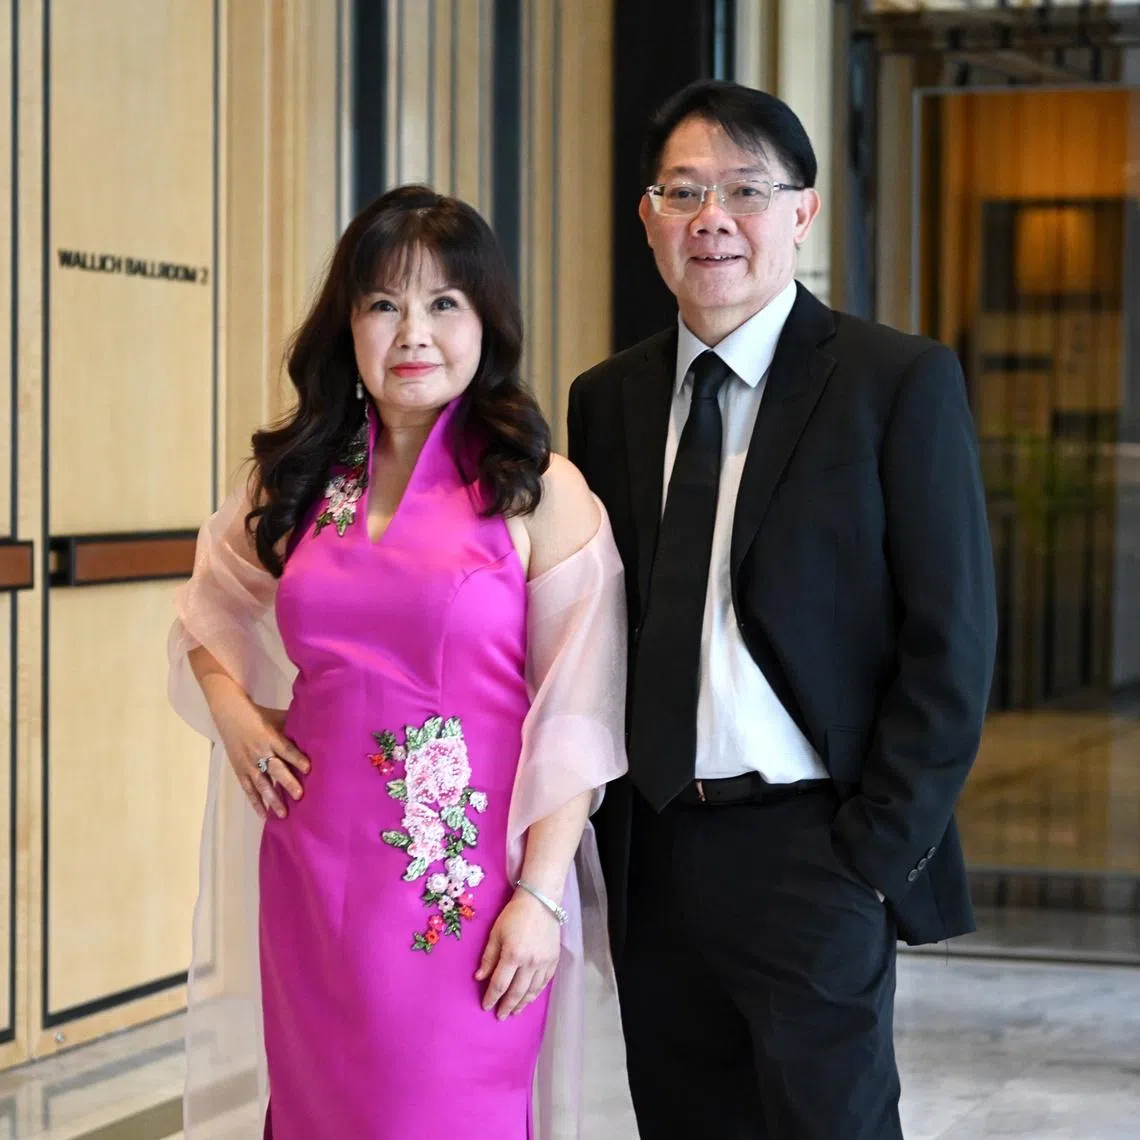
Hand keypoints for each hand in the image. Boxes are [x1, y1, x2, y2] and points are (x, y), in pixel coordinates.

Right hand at [213, 692, 310, 820]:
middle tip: (299, 795)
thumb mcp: (277, 717)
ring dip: (272, 799)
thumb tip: (317, 729)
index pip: (286, 749)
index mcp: (270, 737)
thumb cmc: (260, 716)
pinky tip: (264, 815)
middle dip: (287, 782)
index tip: (309, 769)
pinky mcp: (240, 771)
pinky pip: (248, 789)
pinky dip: (256, 803)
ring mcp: (248, 763)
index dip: (297, 759)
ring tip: (283, 814)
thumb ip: (293, 726)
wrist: (230, 715)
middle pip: (275, 769)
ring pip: (261, 783)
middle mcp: (260, 751)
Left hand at [475, 890, 560, 1019]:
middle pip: (516, 992)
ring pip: (532, 991)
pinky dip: (536, 993)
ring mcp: (543, 963)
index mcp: (512, 955)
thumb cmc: (514, 915)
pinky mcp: (553, 960)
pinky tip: (530, 998)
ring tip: (515, 1012)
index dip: (492, 997)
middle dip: (507, 1006)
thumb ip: (488, 957)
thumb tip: (479, 978)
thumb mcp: (496, 933)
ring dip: (522, 1004)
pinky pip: (544, 983)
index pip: (500, 984)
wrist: (540, 902)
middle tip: (500, 1016)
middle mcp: (529, 962)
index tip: (486, 1006)